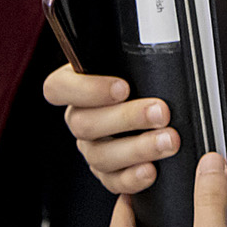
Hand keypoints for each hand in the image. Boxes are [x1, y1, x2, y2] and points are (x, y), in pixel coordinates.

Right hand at [44, 65, 178, 194]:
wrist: (163, 109)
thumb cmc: (145, 81)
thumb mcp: (134, 64)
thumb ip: (132, 60)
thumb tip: (149, 46)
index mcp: (76, 86)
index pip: (58, 88)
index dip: (87, 90)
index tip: (122, 87)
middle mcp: (79, 118)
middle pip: (84, 125)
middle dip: (127, 118)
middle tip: (161, 112)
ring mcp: (91, 148)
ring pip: (100, 155)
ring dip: (138, 148)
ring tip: (168, 140)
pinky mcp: (108, 173)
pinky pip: (112, 181)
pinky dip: (132, 178)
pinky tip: (151, 170)